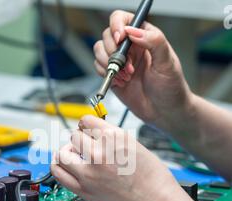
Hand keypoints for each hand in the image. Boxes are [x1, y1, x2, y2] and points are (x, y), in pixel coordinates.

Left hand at [51, 116, 182, 200]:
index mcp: (114, 138)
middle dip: (79, 138)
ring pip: (62, 154)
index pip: (86, 120)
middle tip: (84, 145)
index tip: (87, 130)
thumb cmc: (153, 179)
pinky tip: (66, 166)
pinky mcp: (83, 190)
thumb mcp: (136, 145)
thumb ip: (112, 137)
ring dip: (67, 152)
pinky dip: (59, 166)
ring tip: (73, 155)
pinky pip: (59, 173)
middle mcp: (99, 153)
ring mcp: (88, 173)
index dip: (87, 124)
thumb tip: (95, 133)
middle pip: (73, 136)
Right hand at [93, 10, 192, 127]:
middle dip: (113, 51)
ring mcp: (120, 62)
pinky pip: (98, 67)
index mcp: (145, 37)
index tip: (120, 40)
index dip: (117, 26)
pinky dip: (105, 75)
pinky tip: (120, 82)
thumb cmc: (171, 88)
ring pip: (99, 50)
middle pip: (107, 35)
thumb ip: (153, 41)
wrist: (164, 112)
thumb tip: (133, 30)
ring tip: (126, 76)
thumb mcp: (167, 63)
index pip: (124, 20)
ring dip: (108, 64)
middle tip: (127, 66)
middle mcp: (130, 47)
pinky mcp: (113, 76)